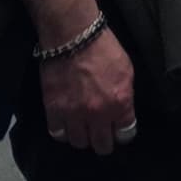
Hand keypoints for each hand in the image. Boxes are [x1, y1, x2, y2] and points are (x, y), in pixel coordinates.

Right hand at [40, 30, 138, 155]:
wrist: (73, 35)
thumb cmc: (102, 47)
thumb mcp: (126, 70)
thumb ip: (126, 95)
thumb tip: (122, 111)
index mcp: (120, 103)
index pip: (125, 135)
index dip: (122, 134)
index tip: (118, 130)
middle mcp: (98, 113)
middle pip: (102, 145)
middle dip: (103, 141)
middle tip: (100, 133)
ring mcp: (74, 114)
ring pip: (79, 142)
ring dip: (82, 136)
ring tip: (82, 127)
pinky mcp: (53, 109)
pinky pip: (57, 133)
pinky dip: (62, 131)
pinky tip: (65, 123)